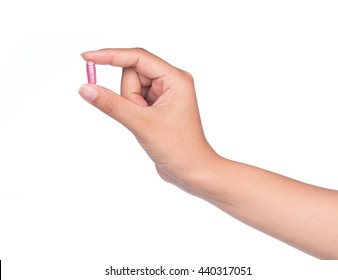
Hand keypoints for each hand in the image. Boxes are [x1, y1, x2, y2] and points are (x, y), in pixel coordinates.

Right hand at [79, 48, 217, 194]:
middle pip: (133, 74)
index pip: (138, 57)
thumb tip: (85, 88)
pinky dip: (133, 112)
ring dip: (131, 107)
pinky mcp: (159, 107)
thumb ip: (112, 104)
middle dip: (129, 96)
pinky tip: (146, 126)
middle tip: (141, 116)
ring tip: (146, 124)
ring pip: (132, 89)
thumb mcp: (141, 124)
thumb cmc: (178, 148)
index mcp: (175, 78)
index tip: (86, 57)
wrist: (192, 172)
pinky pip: (135, 100)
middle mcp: (171, 82)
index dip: (111, 55)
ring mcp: (165, 95)